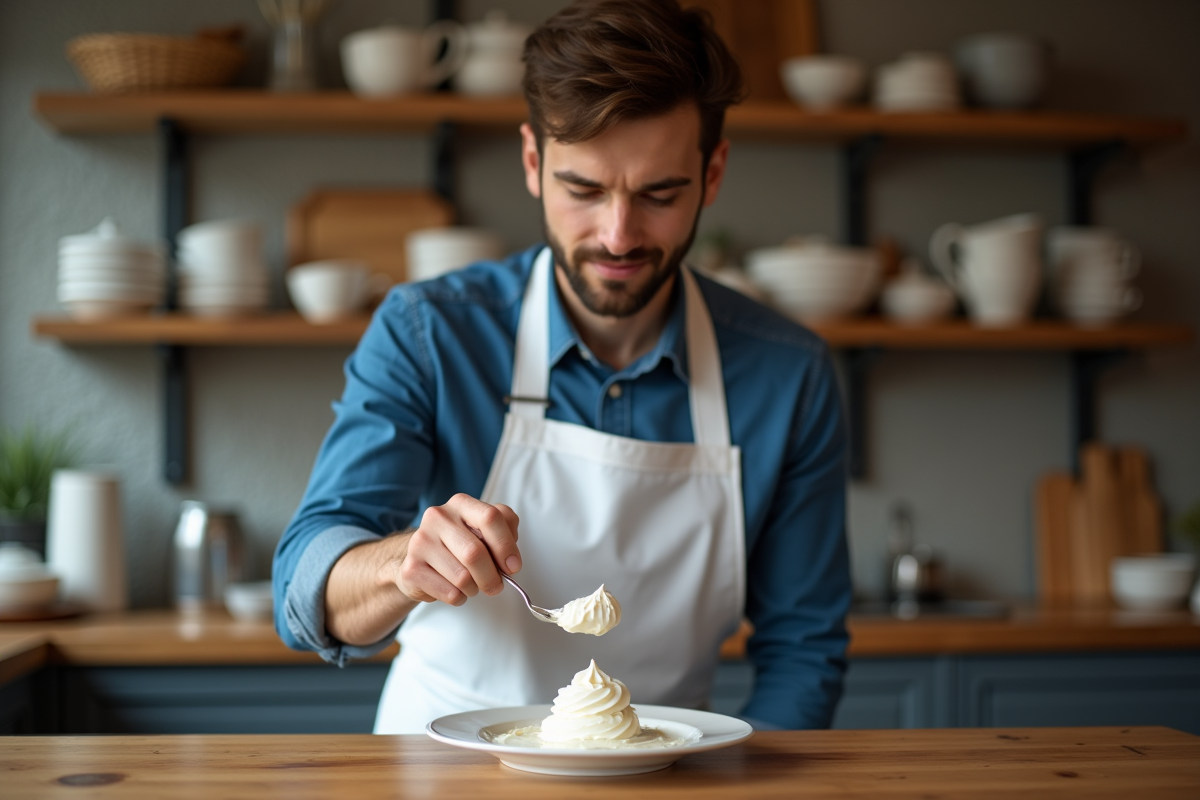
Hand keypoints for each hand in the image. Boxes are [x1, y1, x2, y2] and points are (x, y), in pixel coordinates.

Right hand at [396, 494, 520, 606]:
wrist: (421, 559)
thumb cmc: (461, 543)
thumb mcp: (486, 529)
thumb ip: (506, 531)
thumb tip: (511, 561)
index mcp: (461, 504)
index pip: (490, 517)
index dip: (506, 545)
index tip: (513, 567)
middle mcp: (438, 517)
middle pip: (474, 553)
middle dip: (492, 576)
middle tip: (495, 585)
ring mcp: (421, 542)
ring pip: (462, 578)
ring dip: (474, 588)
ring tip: (470, 584)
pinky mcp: (411, 569)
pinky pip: (449, 593)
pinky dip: (459, 598)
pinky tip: (454, 589)